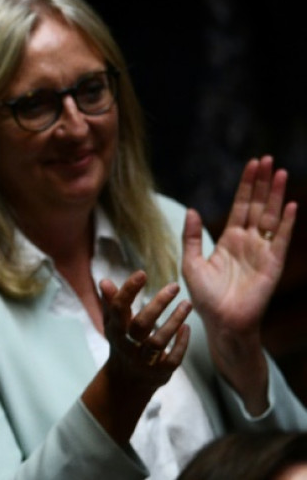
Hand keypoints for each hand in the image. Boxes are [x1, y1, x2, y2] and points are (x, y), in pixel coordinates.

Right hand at [83, 271, 190, 443]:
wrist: (126, 381)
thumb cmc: (122, 343)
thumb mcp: (113, 324)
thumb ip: (111, 303)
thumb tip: (105, 281)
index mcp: (115, 330)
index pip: (118, 308)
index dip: (129, 291)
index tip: (142, 274)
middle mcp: (127, 346)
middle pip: (141, 325)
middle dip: (158, 304)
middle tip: (174, 286)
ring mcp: (143, 361)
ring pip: (159, 341)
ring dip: (175, 321)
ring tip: (187, 304)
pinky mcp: (159, 372)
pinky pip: (172, 359)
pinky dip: (181, 343)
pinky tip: (187, 328)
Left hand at [182, 155, 296, 336]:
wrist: (222, 323)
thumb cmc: (205, 297)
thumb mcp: (192, 263)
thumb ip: (192, 237)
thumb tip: (192, 209)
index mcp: (229, 239)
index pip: (240, 205)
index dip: (246, 185)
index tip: (252, 164)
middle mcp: (248, 241)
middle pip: (257, 205)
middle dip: (262, 183)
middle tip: (266, 159)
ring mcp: (262, 251)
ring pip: (270, 216)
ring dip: (275, 195)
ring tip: (279, 172)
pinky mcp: (272, 264)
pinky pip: (280, 239)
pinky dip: (285, 222)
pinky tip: (290, 205)